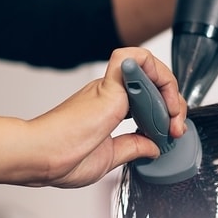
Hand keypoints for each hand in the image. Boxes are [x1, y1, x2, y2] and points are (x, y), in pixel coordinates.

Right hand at [27, 47, 185, 187]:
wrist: (42, 157)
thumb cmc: (61, 159)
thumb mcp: (109, 157)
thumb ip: (132, 148)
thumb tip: (153, 147)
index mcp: (107, 110)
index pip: (145, 99)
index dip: (164, 114)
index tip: (170, 136)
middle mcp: (108, 94)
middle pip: (152, 82)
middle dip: (173, 104)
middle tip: (176, 130)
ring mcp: (109, 88)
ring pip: (148, 65)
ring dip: (169, 88)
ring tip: (172, 116)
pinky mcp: (108, 85)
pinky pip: (134, 58)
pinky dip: (156, 71)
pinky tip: (161, 101)